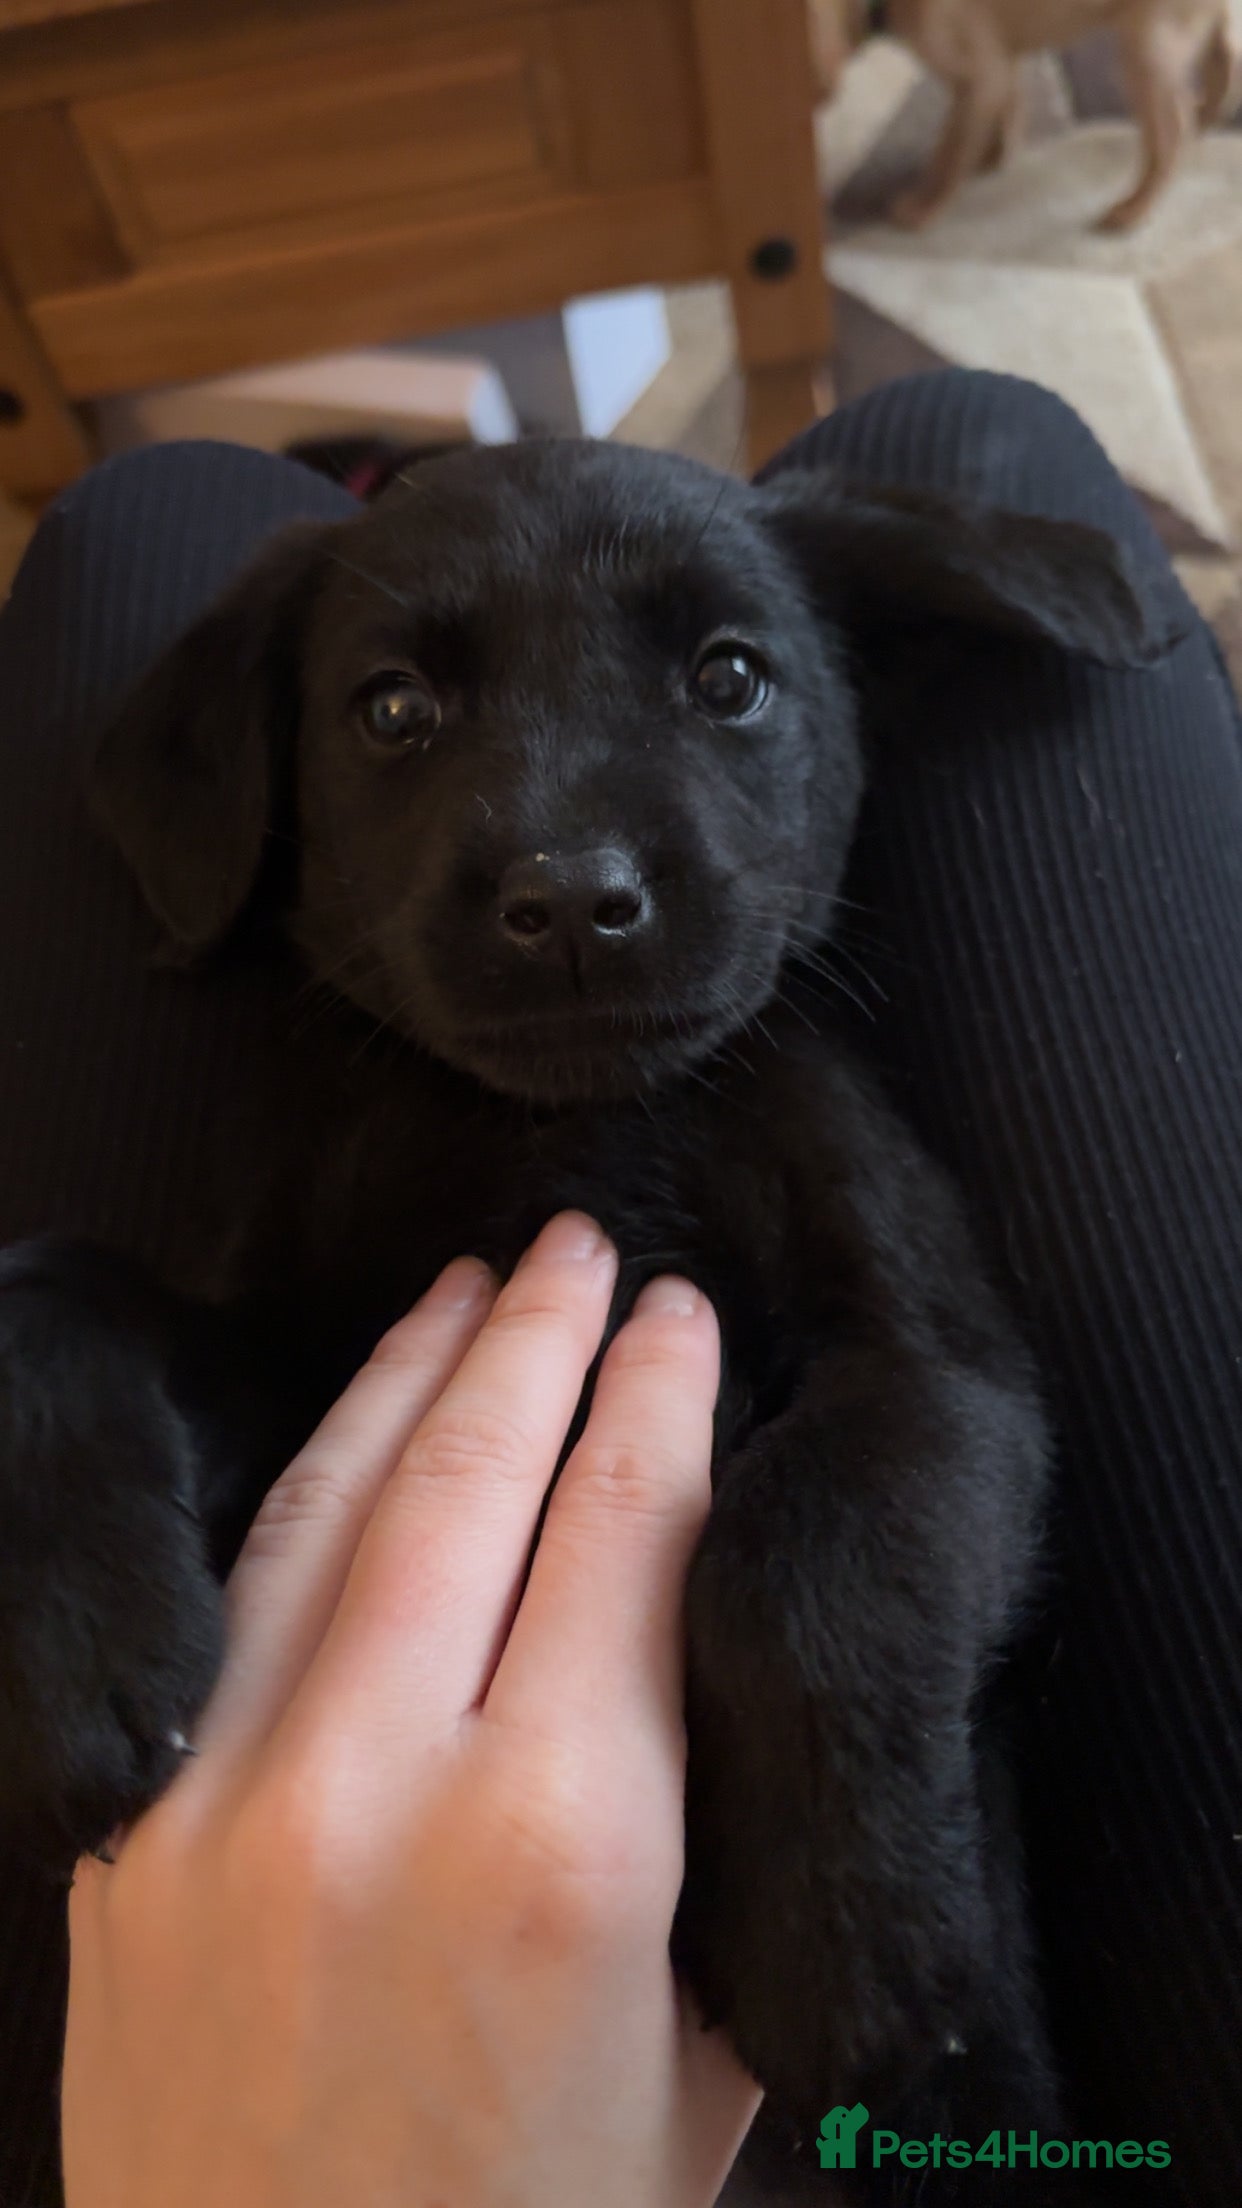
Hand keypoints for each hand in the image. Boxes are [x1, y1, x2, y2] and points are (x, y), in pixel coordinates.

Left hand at [62, 1212, 759, 2207]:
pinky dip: (297, 1492)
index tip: (677, 1321)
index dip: (658, 1398)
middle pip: (476, 1479)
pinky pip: (226, 1610)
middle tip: (581, 1246)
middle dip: (541, 1337)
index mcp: (564, 1846)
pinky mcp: (131, 1840)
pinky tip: (341, 1438)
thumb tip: (684, 1640)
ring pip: (331, 1509)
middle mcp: (384, 1793)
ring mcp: (228, 1807)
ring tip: (465, 1291)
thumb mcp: (702, 2055)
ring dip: (409, 1376)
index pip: (623, 1532)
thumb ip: (708, 1833)